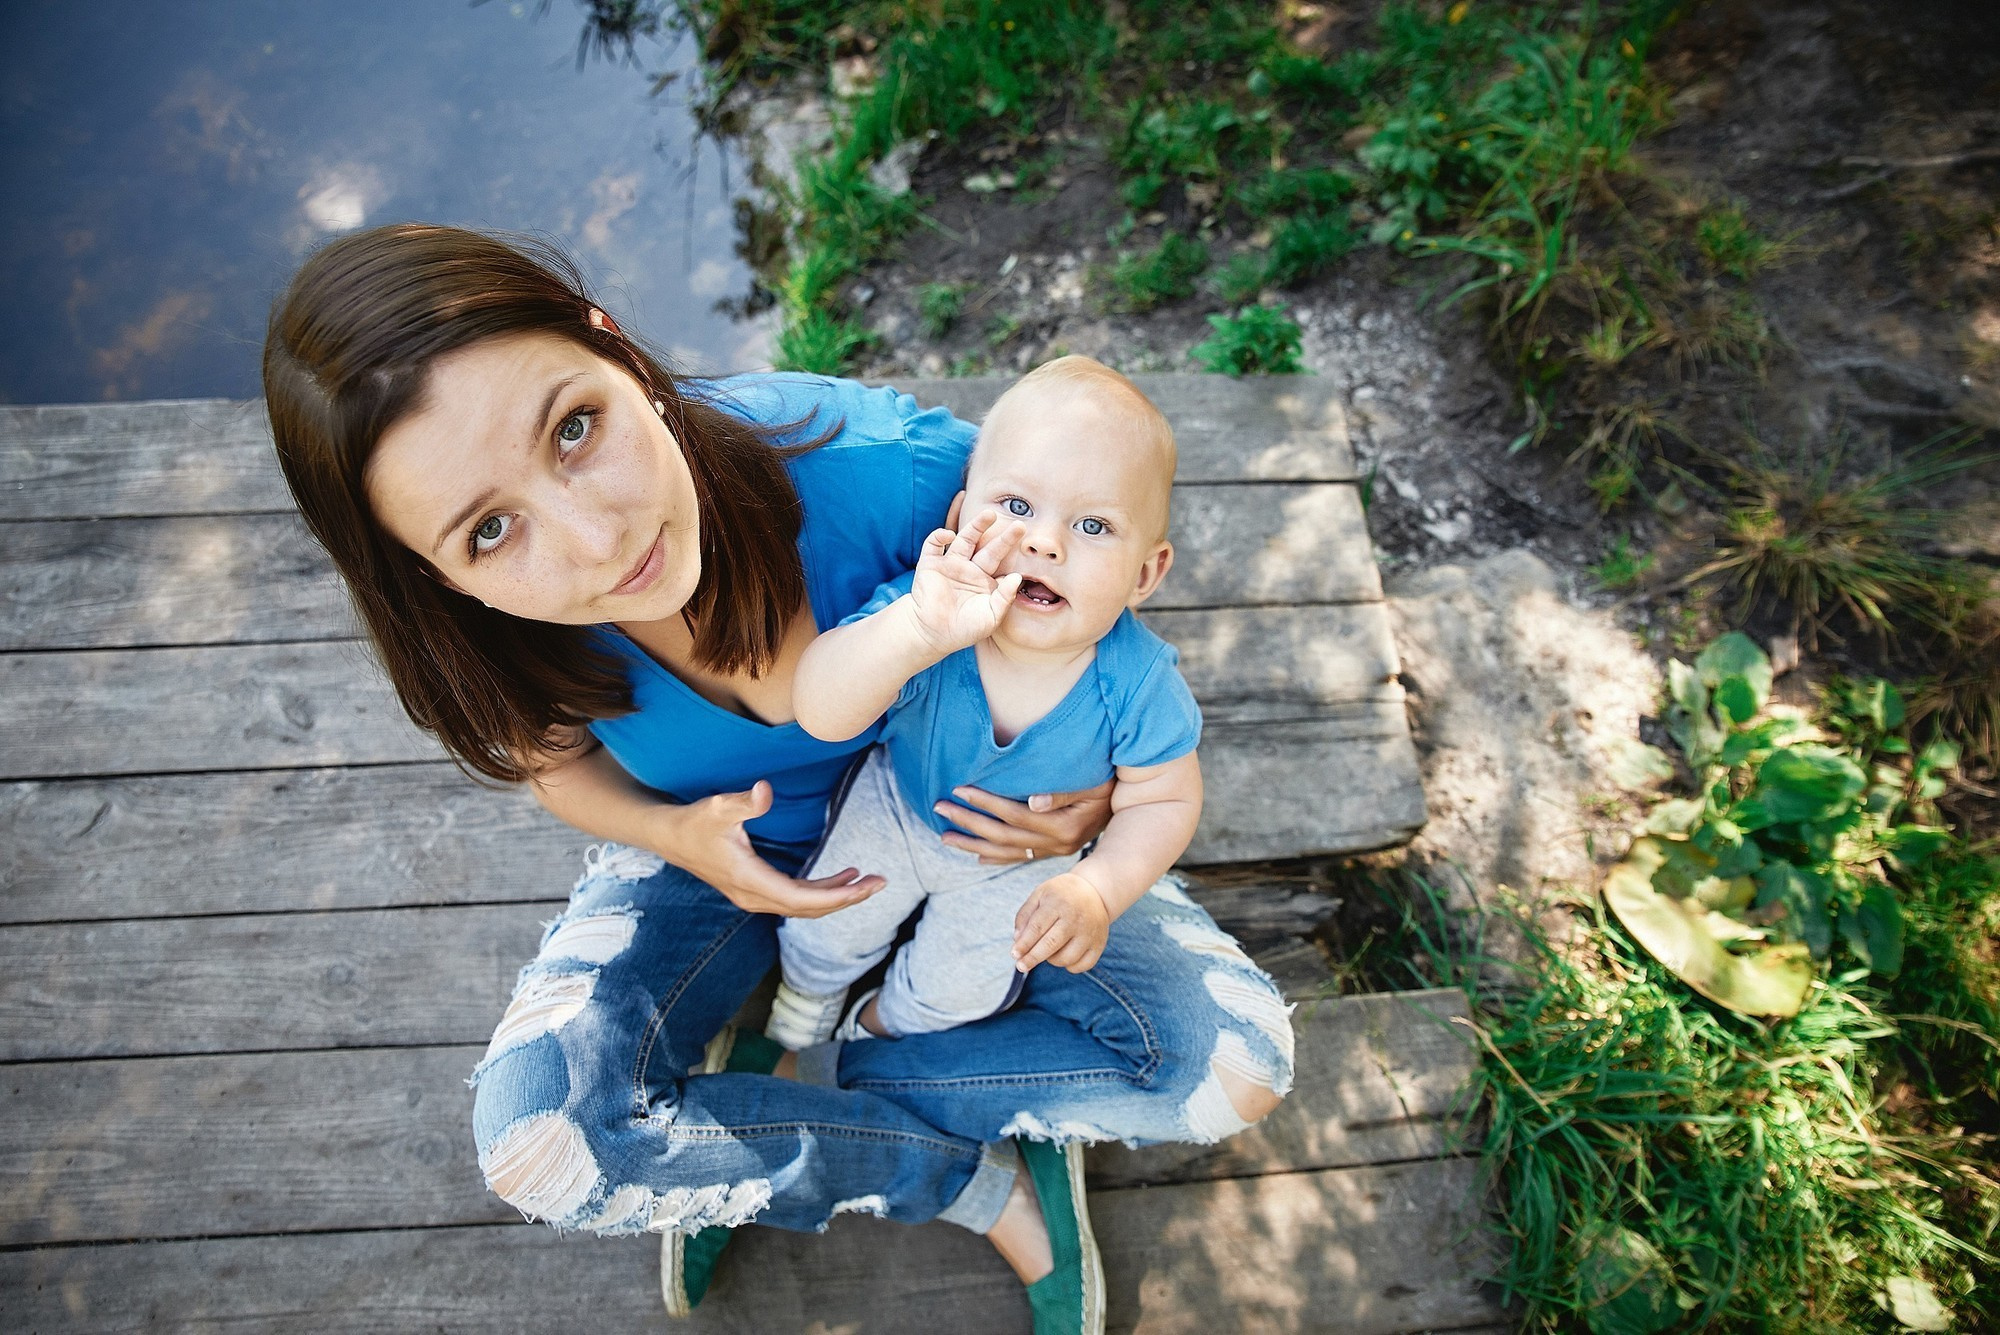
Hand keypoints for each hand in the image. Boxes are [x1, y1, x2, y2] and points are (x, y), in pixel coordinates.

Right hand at [667, 781, 884, 917]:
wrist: (669, 837)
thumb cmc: (694, 822)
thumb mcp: (719, 807)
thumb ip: (745, 801)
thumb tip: (766, 791)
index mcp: (750, 881)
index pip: (802, 899)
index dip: (836, 896)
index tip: (865, 887)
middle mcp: (754, 896)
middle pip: (809, 908)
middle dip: (847, 898)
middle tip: (881, 883)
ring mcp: (754, 896)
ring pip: (804, 905)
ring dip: (836, 895)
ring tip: (868, 881)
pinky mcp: (755, 890)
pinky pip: (795, 897)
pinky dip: (821, 890)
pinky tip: (841, 877)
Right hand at [907, 510, 1024, 655]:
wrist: (932, 634)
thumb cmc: (964, 629)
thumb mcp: (991, 616)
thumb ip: (1005, 597)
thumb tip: (1017, 577)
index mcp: (985, 581)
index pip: (1002, 564)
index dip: (1014, 557)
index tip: (1029, 550)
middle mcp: (970, 569)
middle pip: (989, 548)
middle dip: (1004, 537)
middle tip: (1019, 524)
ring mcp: (950, 565)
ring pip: (965, 539)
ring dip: (976, 526)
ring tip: (990, 514)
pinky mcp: (930, 564)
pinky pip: (934, 544)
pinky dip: (940, 536)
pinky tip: (949, 536)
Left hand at [935, 780, 1114, 862]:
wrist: (1135, 815)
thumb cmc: (1109, 787)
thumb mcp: (1093, 785)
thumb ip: (1063, 792)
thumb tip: (1032, 800)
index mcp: (1062, 827)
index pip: (1013, 814)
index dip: (984, 802)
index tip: (959, 789)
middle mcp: (1055, 845)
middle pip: (1002, 836)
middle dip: (968, 822)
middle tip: (938, 808)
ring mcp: (1053, 853)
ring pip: (1005, 852)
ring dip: (973, 844)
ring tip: (944, 836)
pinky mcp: (1052, 854)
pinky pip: (1018, 858)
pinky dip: (994, 858)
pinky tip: (975, 856)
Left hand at [1013, 872, 1110, 972]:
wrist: (1094, 891)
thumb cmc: (1060, 895)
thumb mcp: (1039, 895)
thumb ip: (1024, 916)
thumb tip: (1017, 940)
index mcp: (1058, 904)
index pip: (1037, 928)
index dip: (1024, 944)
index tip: (1014, 955)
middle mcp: (1075, 919)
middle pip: (1051, 944)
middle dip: (1033, 958)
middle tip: (1021, 966)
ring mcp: (1089, 933)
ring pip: (1066, 958)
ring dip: (1051, 960)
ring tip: (1048, 950)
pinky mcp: (1099, 944)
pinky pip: (1082, 966)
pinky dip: (1070, 966)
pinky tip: (1064, 956)